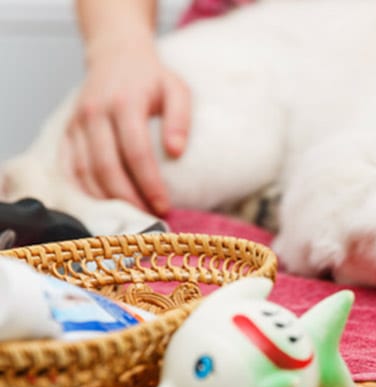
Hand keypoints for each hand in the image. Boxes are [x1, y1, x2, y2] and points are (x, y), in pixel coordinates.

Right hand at [66, 38, 190, 214]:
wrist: (116, 54)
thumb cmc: (152, 77)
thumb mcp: (177, 90)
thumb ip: (180, 119)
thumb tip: (177, 152)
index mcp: (124, 103)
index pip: (136, 153)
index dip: (149, 183)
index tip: (163, 205)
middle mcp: (95, 113)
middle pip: (107, 167)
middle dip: (128, 198)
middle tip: (149, 217)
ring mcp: (77, 122)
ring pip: (85, 172)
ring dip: (107, 199)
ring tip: (131, 215)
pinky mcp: (67, 130)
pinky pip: (69, 167)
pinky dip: (84, 190)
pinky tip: (103, 204)